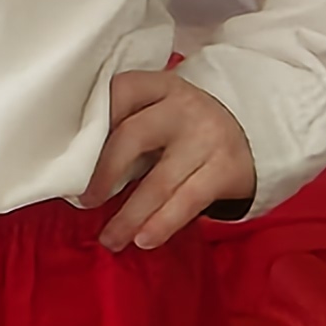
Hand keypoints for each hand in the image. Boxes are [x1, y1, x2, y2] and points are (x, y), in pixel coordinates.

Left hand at [84, 67, 257, 248]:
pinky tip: (144, 240)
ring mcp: (207, 137)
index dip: (93, 122)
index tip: (74, 155)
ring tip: (111, 239)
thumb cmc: (186, 130)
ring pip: (159, 180)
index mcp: (160, 86)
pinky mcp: (225, 169)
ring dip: (129, 216)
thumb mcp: (160, 111)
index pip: (120, 93)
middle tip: (85, 202)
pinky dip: (161, 224)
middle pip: (132, 137)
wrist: (251, 135)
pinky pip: (187, 201)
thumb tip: (78, 171)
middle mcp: (183, 107)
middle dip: (103, 175)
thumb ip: (127, 126)